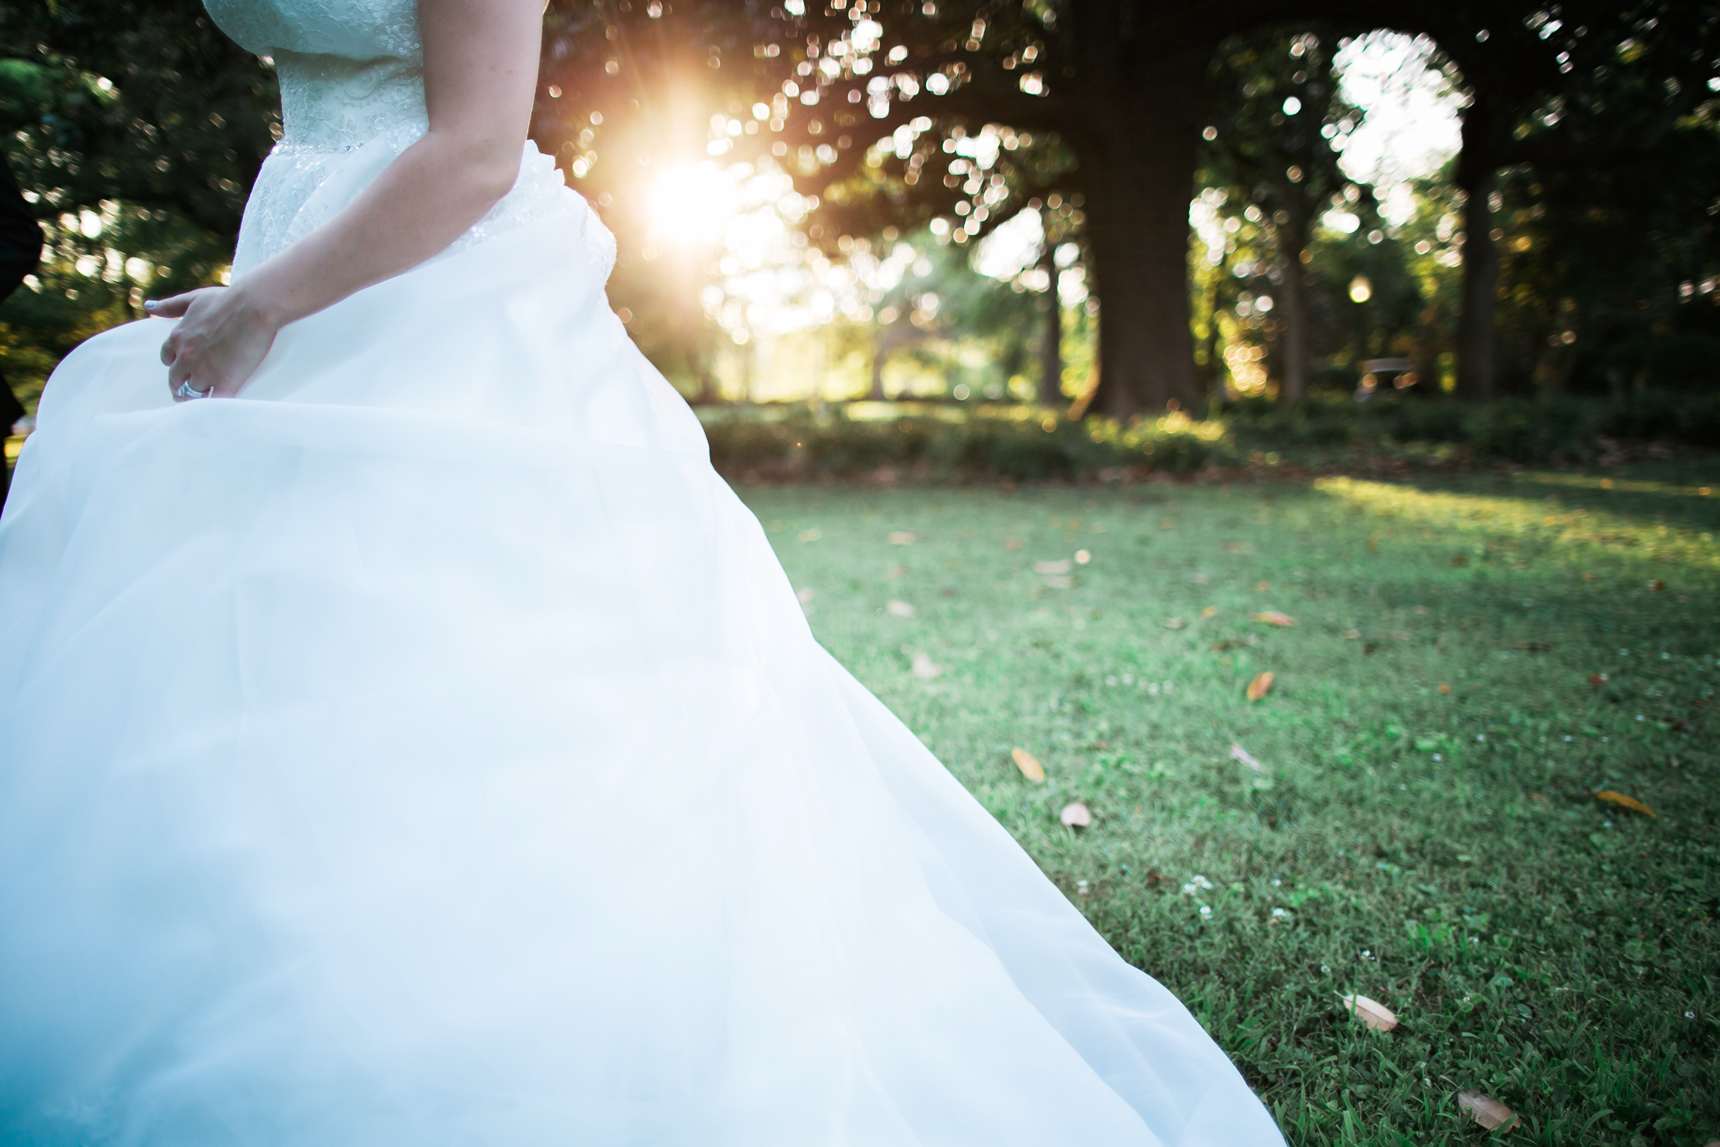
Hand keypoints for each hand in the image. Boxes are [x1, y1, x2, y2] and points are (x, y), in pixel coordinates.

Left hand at [146, 286, 280, 401]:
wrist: (252, 308)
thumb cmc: (227, 300)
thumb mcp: (194, 298)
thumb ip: (171, 305)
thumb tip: (148, 306)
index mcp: (178, 338)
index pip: (167, 359)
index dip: (175, 364)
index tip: (184, 367)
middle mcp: (186, 358)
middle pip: (176, 381)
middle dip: (181, 385)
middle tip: (190, 391)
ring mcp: (204, 372)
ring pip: (192, 394)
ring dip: (197, 397)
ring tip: (204, 401)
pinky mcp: (225, 383)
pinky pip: (213, 403)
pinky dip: (215, 406)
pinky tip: (220, 405)